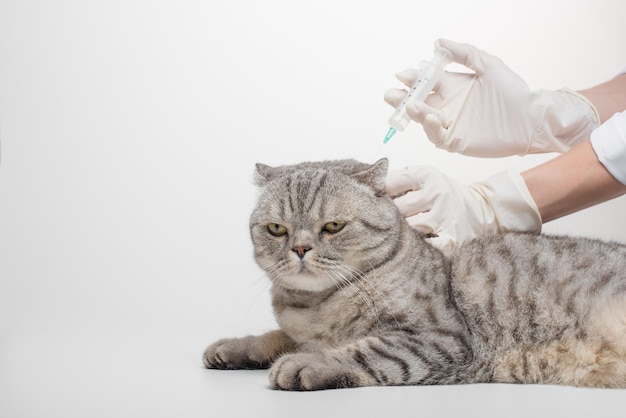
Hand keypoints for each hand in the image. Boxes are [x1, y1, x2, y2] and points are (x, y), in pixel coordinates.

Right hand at [384, 39, 599, 156]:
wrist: (530, 119)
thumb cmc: (513, 92)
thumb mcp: (488, 65)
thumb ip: (463, 54)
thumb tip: (437, 43)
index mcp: (451, 87)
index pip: (425, 82)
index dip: (413, 78)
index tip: (405, 74)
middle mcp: (447, 105)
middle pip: (417, 102)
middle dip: (402, 98)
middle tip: (392, 94)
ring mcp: (449, 124)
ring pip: (423, 119)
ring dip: (414, 112)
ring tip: (410, 105)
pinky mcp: (455, 140)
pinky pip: (436, 135)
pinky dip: (430, 128)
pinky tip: (432, 117)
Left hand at [386, 166, 540, 253]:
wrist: (480, 209)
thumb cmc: (442, 193)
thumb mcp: (424, 177)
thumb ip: (398, 179)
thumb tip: (367, 185)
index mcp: (427, 176)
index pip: (390, 184)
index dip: (379, 195)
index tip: (375, 202)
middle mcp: (437, 194)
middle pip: (397, 209)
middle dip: (390, 216)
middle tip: (389, 221)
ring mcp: (445, 217)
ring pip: (409, 229)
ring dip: (404, 233)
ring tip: (407, 231)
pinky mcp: (452, 238)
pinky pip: (427, 247)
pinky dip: (422, 248)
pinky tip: (420, 244)